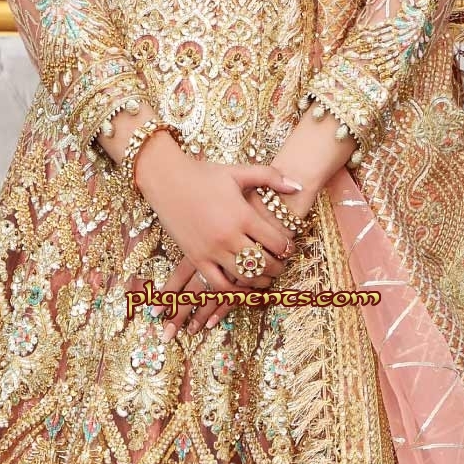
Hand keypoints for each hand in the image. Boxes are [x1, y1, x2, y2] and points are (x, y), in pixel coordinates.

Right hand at [128, 136, 305, 340]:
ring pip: (245, 277)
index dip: (289, 248)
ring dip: (260, 280)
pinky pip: (219, 285)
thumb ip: (271, 177)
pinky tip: (243, 286)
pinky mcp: (196, 259)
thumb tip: (297, 186)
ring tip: (266, 276)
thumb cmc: (204, 174)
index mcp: (243, 215)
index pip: (278, 242)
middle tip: (281, 264)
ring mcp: (212, 250)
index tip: (289, 247)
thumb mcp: (239, 172)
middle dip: (278, 267)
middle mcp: (229, 236)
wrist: (167, 180)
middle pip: (265, 263)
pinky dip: (235, 292)